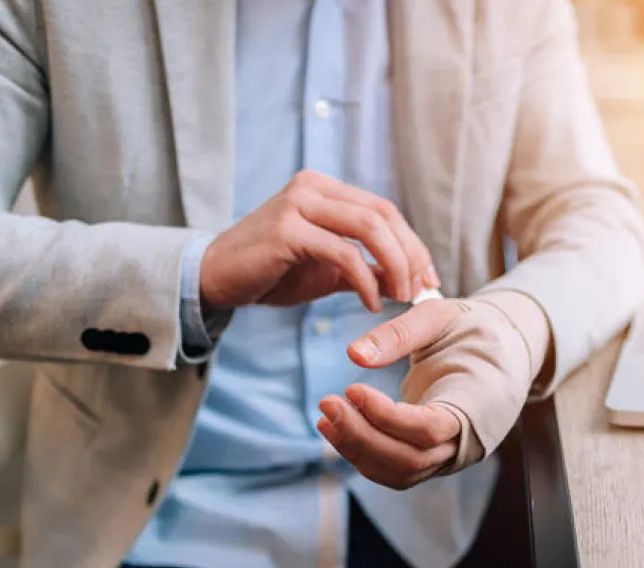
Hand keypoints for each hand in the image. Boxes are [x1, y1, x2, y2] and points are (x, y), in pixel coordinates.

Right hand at [198, 169, 439, 312]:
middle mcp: (313, 187)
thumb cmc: (273, 273)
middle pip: (383, 214)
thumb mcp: (329, 269)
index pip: (384, 210)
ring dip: (395, 264)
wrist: (215, 280)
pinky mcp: (286, 230)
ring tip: (402, 296)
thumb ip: (366, 269)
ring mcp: (298, 204)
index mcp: (325, 189)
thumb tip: (409, 281)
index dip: (413, 243)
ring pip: (369, 228)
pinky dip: (365, 280)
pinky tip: (371, 304)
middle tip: (421, 289)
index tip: (428, 277)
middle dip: (410, 254)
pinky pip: (343, 253)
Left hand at [317, 299, 466, 487]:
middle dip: (361, 436)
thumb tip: (354, 354)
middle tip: (326, 402)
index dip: (386, 418)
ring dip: (357, 449)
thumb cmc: (474, 329)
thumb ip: (400, 333)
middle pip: (409, 459)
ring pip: (400, 471)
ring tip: (326, 417)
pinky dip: (365, 455)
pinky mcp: (435, 457)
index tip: (353, 389)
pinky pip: (398, 469)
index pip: (429, 429)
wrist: (504, 350)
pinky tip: (339, 429)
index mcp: (478, 403)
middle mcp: (468, 440)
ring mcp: (452, 455)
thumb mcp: (440, 315)